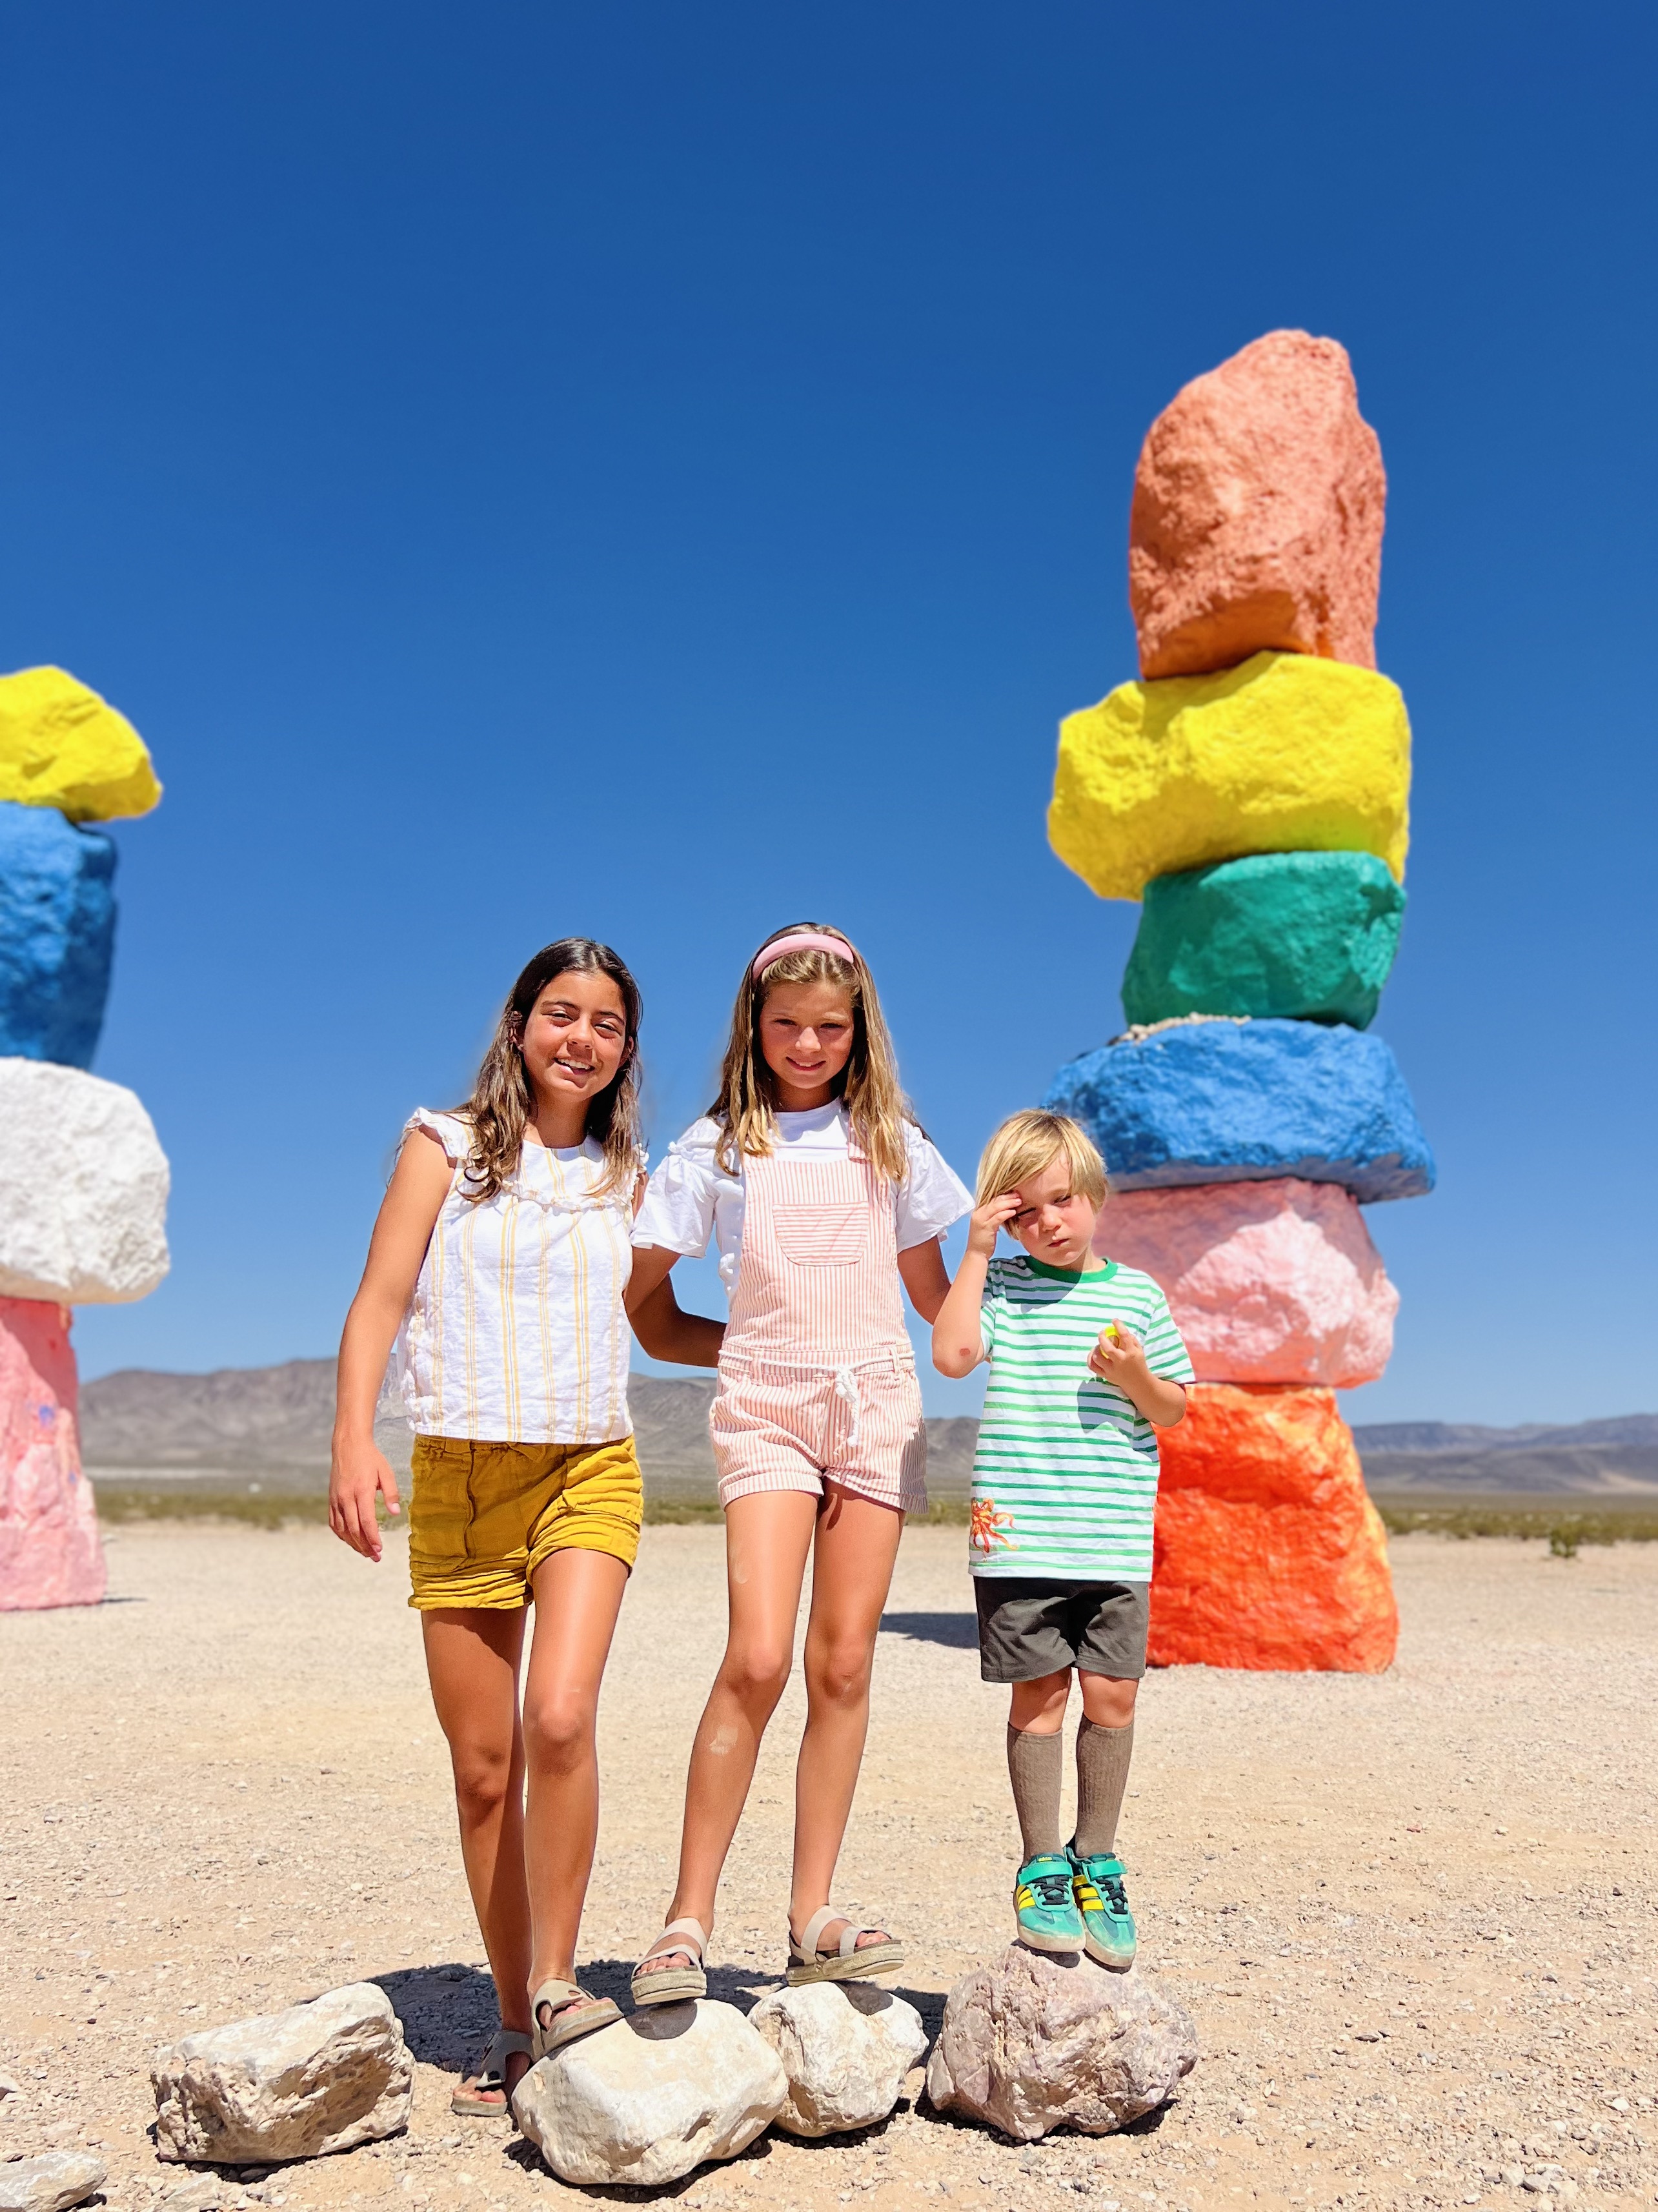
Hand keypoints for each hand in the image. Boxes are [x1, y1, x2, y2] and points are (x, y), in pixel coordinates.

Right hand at [329, 1437, 400, 1561]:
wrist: (348, 1445)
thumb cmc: (370, 1458)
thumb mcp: (386, 1472)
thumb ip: (391, 1493)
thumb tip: (395, 1513)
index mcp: (361, 1490)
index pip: (366, 1520)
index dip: (372, 1538)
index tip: (379, 1549)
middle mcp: (346, 1497)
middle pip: (353, 1529)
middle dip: (365, 1546)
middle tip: (375, 1557)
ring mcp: (336, 1499)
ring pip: (342, 1528)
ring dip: (353, 1543)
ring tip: (365, 1553)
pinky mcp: (331, 1499)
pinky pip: (333, 1522)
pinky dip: (341, 1534)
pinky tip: (350, 1540)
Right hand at [966, 1192, 1020, 1256]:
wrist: (976, 1253)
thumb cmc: (983, 1240)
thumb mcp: (988, 1224)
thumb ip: (994, 1216)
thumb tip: (1007, 1208)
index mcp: (978, 1211)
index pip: (992, 1199)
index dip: (1003, 1195)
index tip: (1014, 1193)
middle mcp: (978, 1213)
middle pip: (994, 1201)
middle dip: (1007, 1197)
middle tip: (1018, 1195)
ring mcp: (981, 1220)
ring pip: (996, 1207)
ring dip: (1008, 1203)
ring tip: (1019, 1201)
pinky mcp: (985, 1227)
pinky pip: (997, 1217)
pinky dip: (1006, 1213)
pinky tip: (1013, 1212)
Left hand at [1087, 1318, 1150, 1388]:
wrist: (1138, 1383)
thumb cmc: (1138, 1363)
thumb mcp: (1139, 1350)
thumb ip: (1131, 1339)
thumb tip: (1119, 1330)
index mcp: (1131, 1353)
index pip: (1124, 1336)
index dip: (1118, 1325)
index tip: (1114, 1321)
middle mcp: (1121, 1361)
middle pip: (1107, 1348)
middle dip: (1102, 1337)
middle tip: (1102, 1333)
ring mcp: (1112, 1370)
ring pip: (1097, 1357)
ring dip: (1096, 1349)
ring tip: (1099, 1346)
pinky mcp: (1106, 1376)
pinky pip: (1093, 1367)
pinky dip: (1090, 1359)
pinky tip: (1094, 1354)